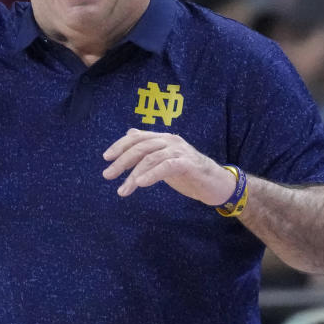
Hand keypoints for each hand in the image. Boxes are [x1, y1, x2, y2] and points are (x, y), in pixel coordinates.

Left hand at [102, 129, 235, 204]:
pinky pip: (166, 166)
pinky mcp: (189, 164)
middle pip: (140, 147)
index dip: (120, 146)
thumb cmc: (189, 172)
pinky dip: (152, 174)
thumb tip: (130, 133)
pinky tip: (140, 184)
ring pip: (151, 158)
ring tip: (123, 189)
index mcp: (163, 139)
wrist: (217, 185)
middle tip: (108, 175)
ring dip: (134, 174)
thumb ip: (149, 148)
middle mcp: (171, 141)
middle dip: (121, 161)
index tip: (106, 158)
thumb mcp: (164, 160)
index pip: (137, 137)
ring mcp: (180, 151)